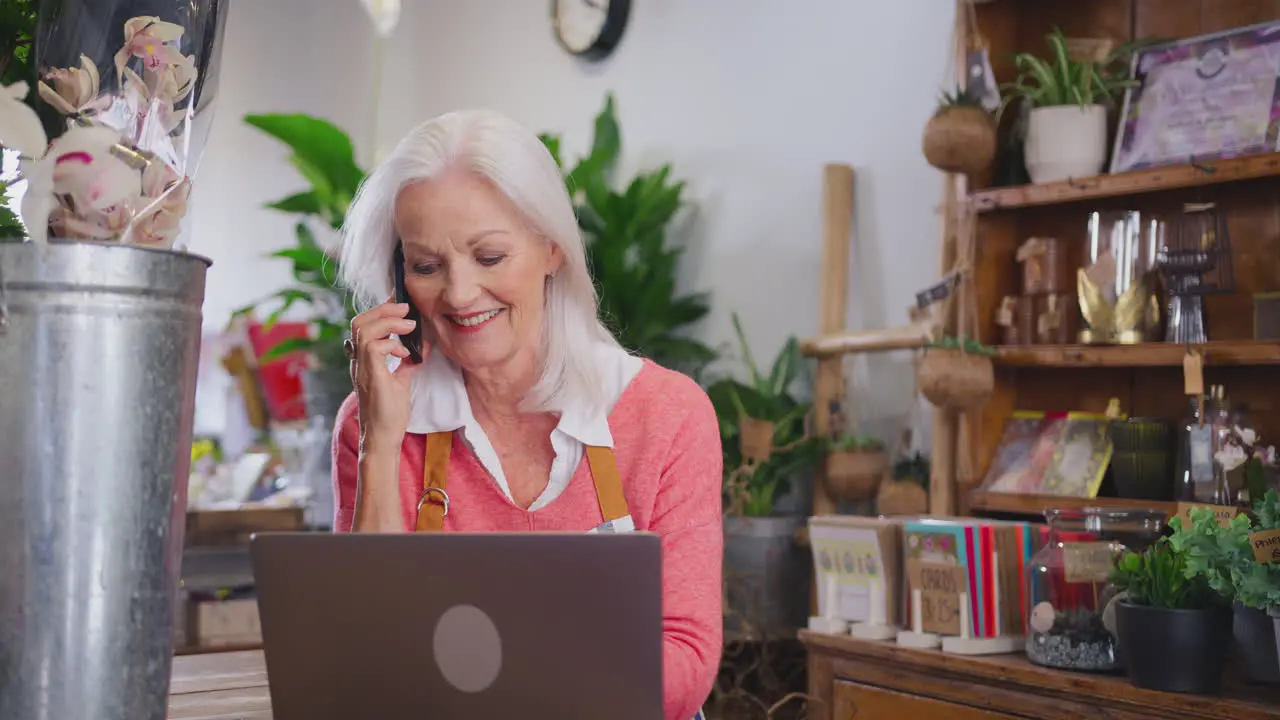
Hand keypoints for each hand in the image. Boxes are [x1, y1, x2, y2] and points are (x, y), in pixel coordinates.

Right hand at [348, 300, 423, 449]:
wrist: (383, 437)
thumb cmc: (389, 413)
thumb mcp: (401, 382)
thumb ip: (406, 363)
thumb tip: (420, 347)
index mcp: (364, 360)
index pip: (364, 326)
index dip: (381, 311)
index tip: (401, 307)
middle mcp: (358, 361)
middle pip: (360, 322)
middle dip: (384, 309)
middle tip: (406, 309)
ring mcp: (362, 368)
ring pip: (364, 330)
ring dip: (389, 322)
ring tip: (409, 325)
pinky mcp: (371, 376)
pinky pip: (373, 348)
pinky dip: (391, 344)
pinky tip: (404, 352)